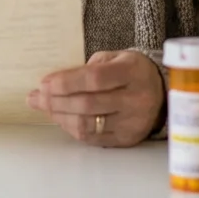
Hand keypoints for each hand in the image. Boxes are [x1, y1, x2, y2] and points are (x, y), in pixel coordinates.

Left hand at [26, 50, 164, 147]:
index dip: (66, 82)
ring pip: (87, 124)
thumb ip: (87, 68)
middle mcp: (136, 99)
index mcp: (132, 73)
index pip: (94, 79)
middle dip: (55, 101)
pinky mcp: (128, 139)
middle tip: (35, 97)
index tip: (43, 83)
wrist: (163, 92)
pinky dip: (72, 129)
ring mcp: (133, 122)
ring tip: (43, 107)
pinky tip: (61, 118)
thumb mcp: (114, 58)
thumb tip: (53, 83)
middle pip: (87, 104)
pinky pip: (93, 138)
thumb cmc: (131, 71)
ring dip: (59, 116)